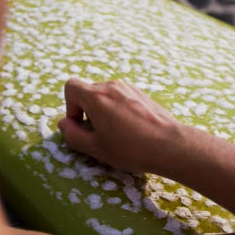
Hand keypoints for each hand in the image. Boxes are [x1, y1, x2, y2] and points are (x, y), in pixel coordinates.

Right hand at [58, 78, 182, 172]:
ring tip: (118, 134)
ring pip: (106, 96)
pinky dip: (119, 110)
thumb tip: (64, 124)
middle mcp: (112, 86)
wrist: (169, 145)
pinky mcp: (142, 94)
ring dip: (104, 111)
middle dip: (88, 111)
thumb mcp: (96, 148)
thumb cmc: (130, 148)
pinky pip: (122, 98)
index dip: (70, 106)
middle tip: (100, 134)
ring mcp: (129, 88)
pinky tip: (132, 129)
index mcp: (96, 96)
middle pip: (89, 93)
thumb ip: (73, 135)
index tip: (81, 124)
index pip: (71, 87)